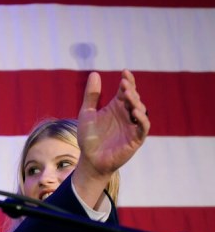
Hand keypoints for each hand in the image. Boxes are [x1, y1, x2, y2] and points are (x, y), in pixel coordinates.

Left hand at [72, 70, 148, 206]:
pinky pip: (143, 127)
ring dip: (136, 102)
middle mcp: (127, 115)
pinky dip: (141, 119)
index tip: (124, 72)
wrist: (89, 159)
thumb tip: (95, 73)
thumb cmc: (88, 137)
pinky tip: (135, 112)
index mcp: (117, 107)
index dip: (128, 81)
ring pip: (141, 110)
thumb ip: (91, 95)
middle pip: (134, 99)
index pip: (126, 90)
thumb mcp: (87, 113)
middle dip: (130, 91)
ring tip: (128, 95)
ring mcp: (132, 126)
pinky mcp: (136, 139)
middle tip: (124, 84)